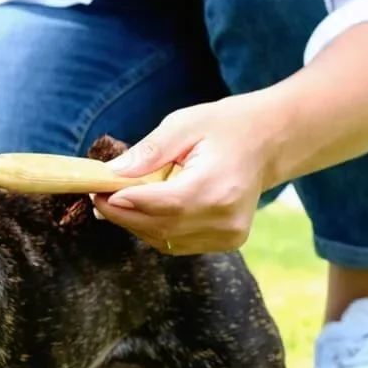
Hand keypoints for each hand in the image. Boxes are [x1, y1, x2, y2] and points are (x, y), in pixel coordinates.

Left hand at [92, 94, 283, 254]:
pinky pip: (177, 243)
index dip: (125, 203)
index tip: (96, 192)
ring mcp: (229, 235)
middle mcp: (225, 219)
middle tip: (98, 196)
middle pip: (159, 226)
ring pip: (164, 239)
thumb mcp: (184, 124)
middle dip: (122, 214)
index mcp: (218, 187)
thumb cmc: (226, 127)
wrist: (270, 142)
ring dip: (136, 223)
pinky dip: (155, 229)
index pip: (163, 205)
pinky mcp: (227, 241)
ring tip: (119, 200)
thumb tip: (111, 173)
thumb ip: (148, 151)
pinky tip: (146, 209)